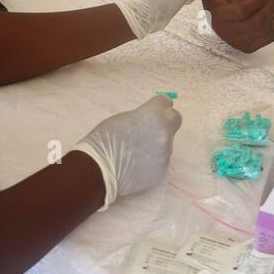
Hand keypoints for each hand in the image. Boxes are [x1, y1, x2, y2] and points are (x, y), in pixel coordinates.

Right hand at [73, 94, 181, 209]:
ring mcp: (165, 153)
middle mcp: (164, 133)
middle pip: (175, 119)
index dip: (158, 106)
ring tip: (136, 150)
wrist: (99, 170)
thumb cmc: (104, 139)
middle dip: (166, 121)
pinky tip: (136, 163)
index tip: (154, 110)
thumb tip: (150, 121)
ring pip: (167, 142)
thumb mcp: (123, 119)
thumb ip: (142, 117)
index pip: (166, 103)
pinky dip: (152, 159)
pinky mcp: (162, 170)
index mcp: (153, 115)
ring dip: (156, 142)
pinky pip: (161, 159)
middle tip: (152, 127)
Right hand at [196, 0, 273, 52]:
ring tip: (269, 4)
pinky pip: (269, 35)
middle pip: (257, 21)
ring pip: (264, 28)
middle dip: (268, 6)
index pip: (243, 12)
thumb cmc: (218, 3)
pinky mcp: (251, 47)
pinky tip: (266, 17)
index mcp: (220, 19)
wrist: (220, 23)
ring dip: (271, 14)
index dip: (257, 1)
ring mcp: (241, 43)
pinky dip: (272, 24)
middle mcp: (230, 34)